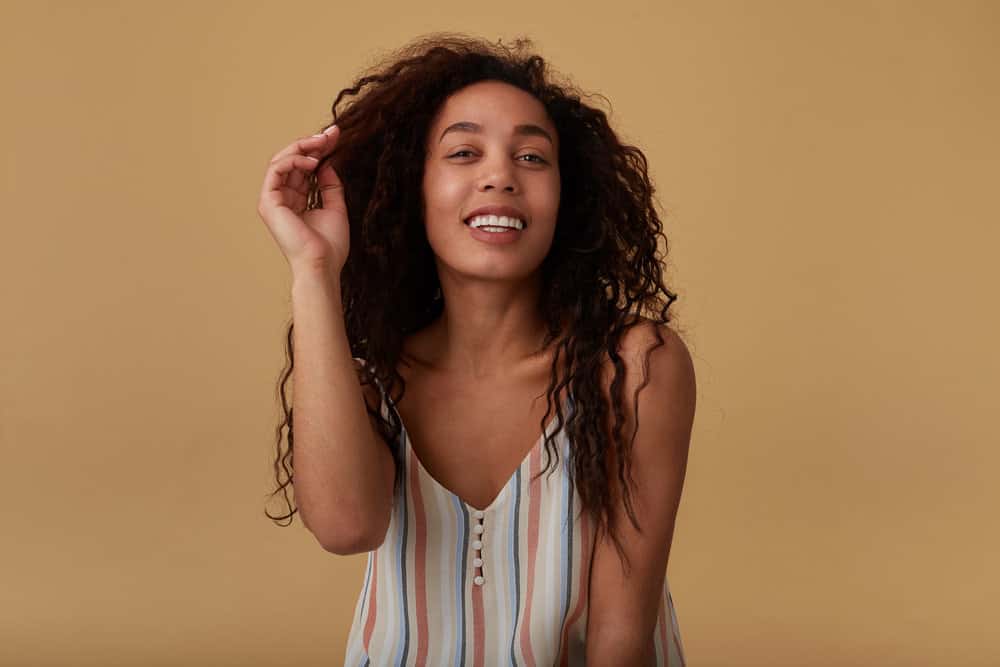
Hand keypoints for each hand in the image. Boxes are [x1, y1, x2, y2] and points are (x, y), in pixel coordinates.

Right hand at [256, 125, 349, 276]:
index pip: (303, 168)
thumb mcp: (335, 207)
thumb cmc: (329, 245)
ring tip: (322, 143)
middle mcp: (281, 199)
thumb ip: (329, 185)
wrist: (322, 264)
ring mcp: (272, 200)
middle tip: (331, 134)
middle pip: (291, 161)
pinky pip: (276, 169)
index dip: (317, 150)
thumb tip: (326, 163)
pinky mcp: (268, 202)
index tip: (335, 137)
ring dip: (303, 147)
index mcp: (295, 201)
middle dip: (311, 143)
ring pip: (281, 160)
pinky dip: (294, 160)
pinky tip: (313, 162)